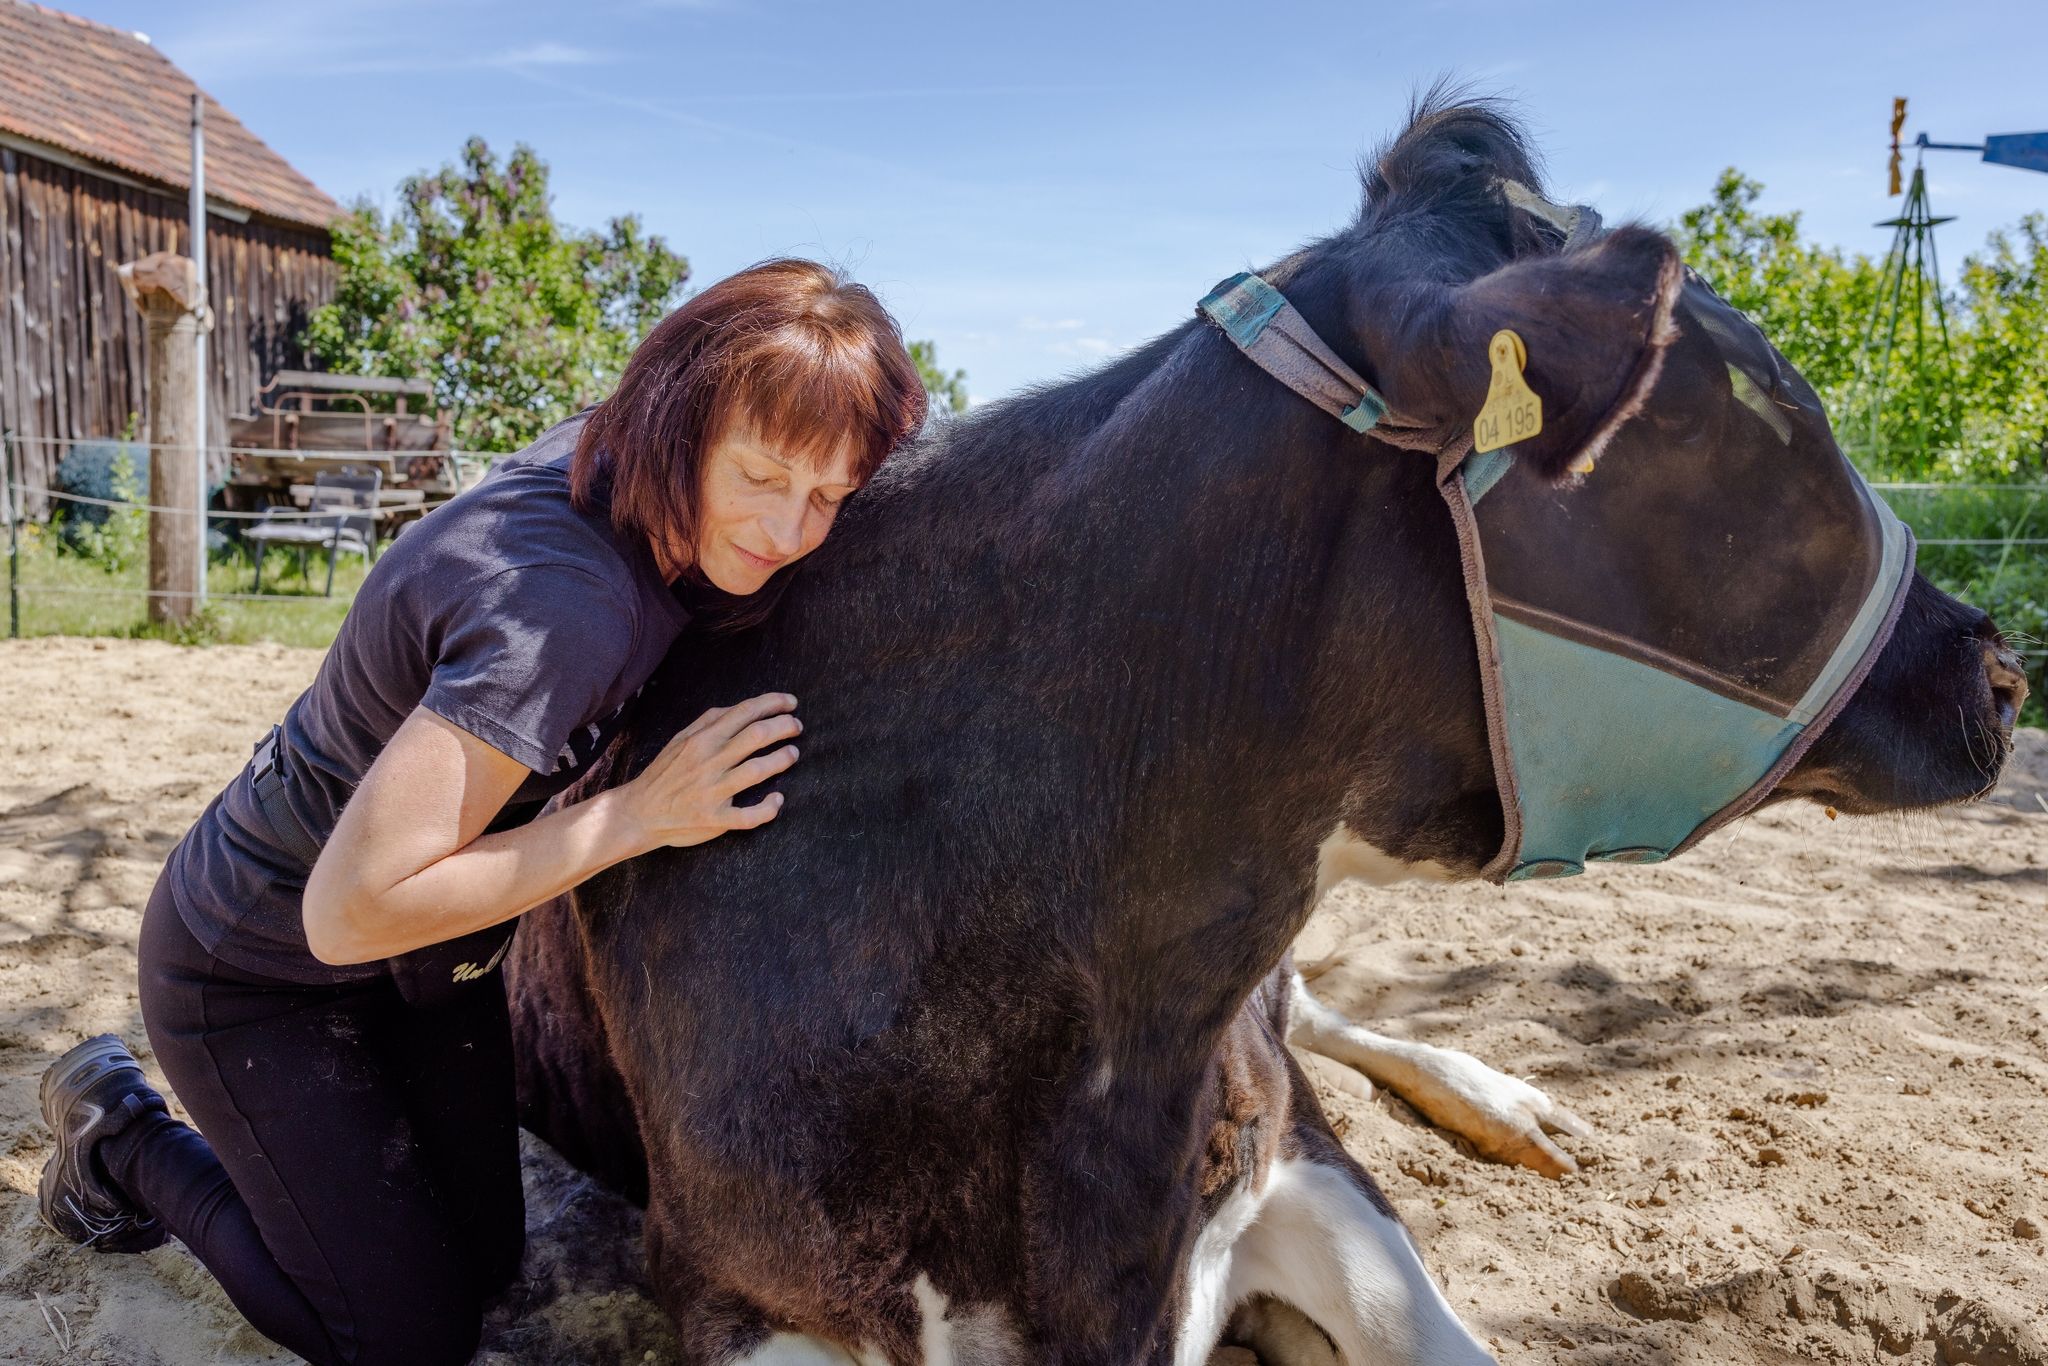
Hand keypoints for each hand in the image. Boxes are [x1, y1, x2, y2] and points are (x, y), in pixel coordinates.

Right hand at [617, 693, 800, 849]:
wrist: (639, 812)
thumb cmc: (664, 773)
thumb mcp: (680, 739)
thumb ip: (709, 722)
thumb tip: (741, 708)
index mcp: (702, 739)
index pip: (745, 712)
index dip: (773, 703)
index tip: (791, 703)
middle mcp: (709, 762)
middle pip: (757, 736)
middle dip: (784, 727)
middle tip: (797, 727)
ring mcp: (712, 791)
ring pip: (757, 770)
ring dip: (782, 760)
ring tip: (793, 754)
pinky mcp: (714, 818)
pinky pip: (748, 815)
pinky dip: (768, 808)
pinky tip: (777, 800)